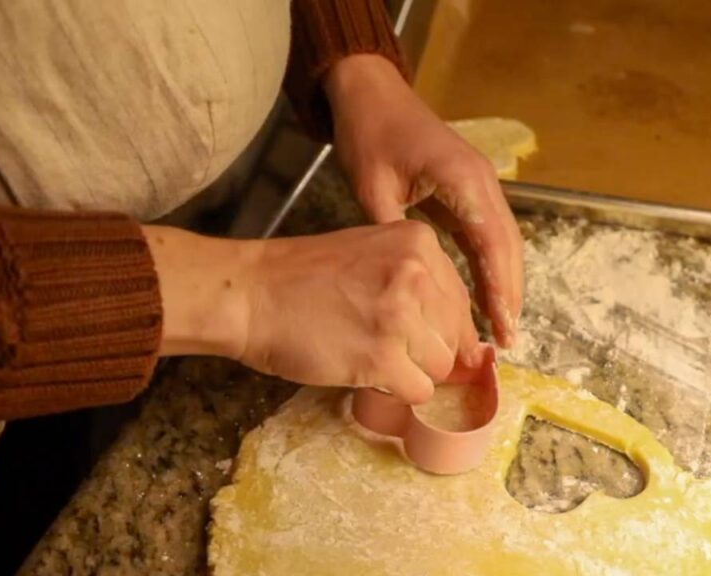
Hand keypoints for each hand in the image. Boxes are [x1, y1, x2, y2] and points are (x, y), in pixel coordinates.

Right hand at [145, 221, 479, 403]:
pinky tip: (368, 374)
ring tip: (374, 358)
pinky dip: (397, 392)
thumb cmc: (301, 277)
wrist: (250, 294)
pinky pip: (418, 390)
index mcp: (418, 242)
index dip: (444, 327)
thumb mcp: (371, 254)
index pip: (458, 299)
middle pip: (453, 334)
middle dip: (427, 350)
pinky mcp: (383, 356)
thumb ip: (416, 281)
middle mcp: (417, 273)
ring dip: (412, 371)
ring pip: (440, 366)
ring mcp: (401, 315)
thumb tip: (461, 333)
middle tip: (389, 350)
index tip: (422, 338)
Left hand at [324, 54, 523, 346]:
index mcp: (464, 179)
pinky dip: (491, 267)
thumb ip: (395, 234)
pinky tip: (485, 297)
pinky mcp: (471, 190)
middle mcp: (483, 181)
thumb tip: (410, 286)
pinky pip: (488, 234)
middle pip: (509, 246)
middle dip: (511, 293)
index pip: (492, 242)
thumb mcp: (373, 187)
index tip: (502, 326)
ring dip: (506, 283)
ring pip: (504, 242)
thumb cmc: (370, 135)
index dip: (500, 288)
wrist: (372, 94)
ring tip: (502, 328)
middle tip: (507, 339)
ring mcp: (481, 184)